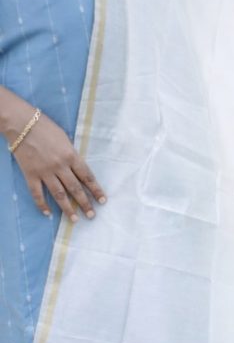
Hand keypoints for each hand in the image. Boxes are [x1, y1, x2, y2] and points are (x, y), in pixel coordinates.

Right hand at [1, 91, 106, 221]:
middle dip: (85, 203)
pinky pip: (37, 193)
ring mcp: (44, 171)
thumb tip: (77, 168)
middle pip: (75, 188)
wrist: (21, 123)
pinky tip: (48, 213)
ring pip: (59, 194)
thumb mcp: (65, 138)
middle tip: (92, 215)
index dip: (95, 189)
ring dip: (68, 208)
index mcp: (71, 155)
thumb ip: (71, 154)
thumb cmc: (45, 127)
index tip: (102, 200)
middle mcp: (60, 166)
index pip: (87, 176)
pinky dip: (42, 204)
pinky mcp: (30, 174)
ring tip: (75, 219)